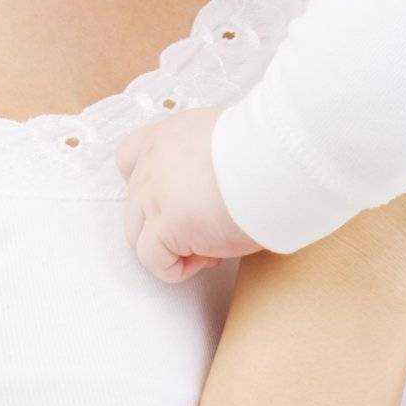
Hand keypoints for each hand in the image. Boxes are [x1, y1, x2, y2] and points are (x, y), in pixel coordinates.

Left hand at [113, 105, 261, 281]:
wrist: (276, 161)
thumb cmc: (267, 152)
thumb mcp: (227, 140)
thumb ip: (205, 158)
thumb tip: (212, 184)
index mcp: (170, 136)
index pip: (128, 158)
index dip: (146, 186)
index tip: (176, 199)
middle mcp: (153, 160)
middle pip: (136, 206)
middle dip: (167, 225)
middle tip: (210, 227)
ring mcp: (153, 193)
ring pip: (139, 236)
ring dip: (172, 248)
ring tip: (214, 244)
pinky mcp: (164, 224)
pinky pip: (154, 260)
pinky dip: (176, 269)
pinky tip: (211, 258)